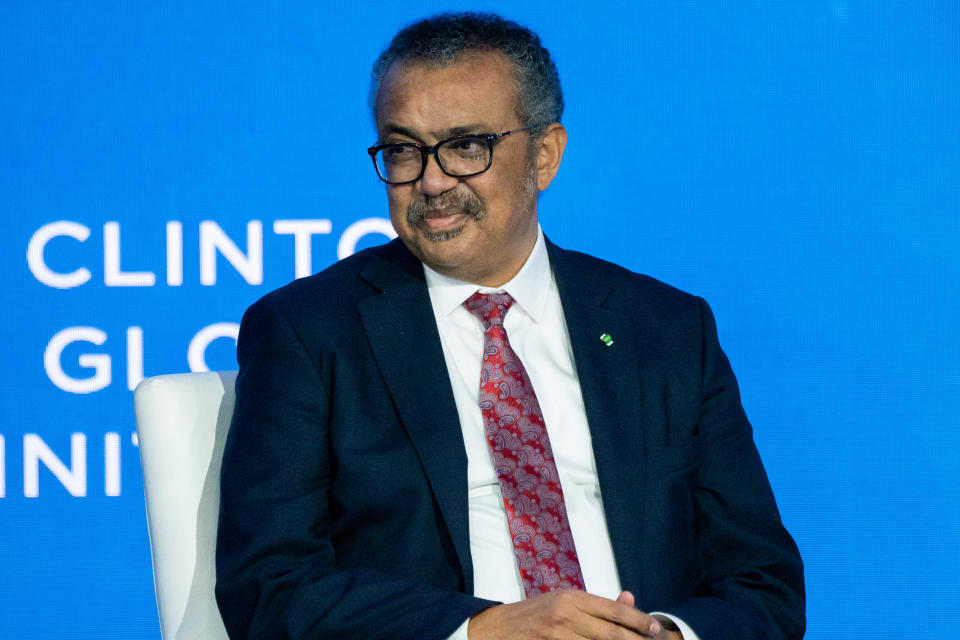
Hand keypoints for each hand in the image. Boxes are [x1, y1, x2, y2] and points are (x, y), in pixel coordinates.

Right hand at [467, 589, 670, 639]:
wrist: (496, 629)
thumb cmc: (535, 615)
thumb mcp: (564, 602)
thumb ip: (596, 606)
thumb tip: (629, 598)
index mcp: (572, 598)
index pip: (613, 610)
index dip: (638, 621)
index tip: (657, 629)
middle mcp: (566, 614)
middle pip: (611, 633)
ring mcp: (557, 635)